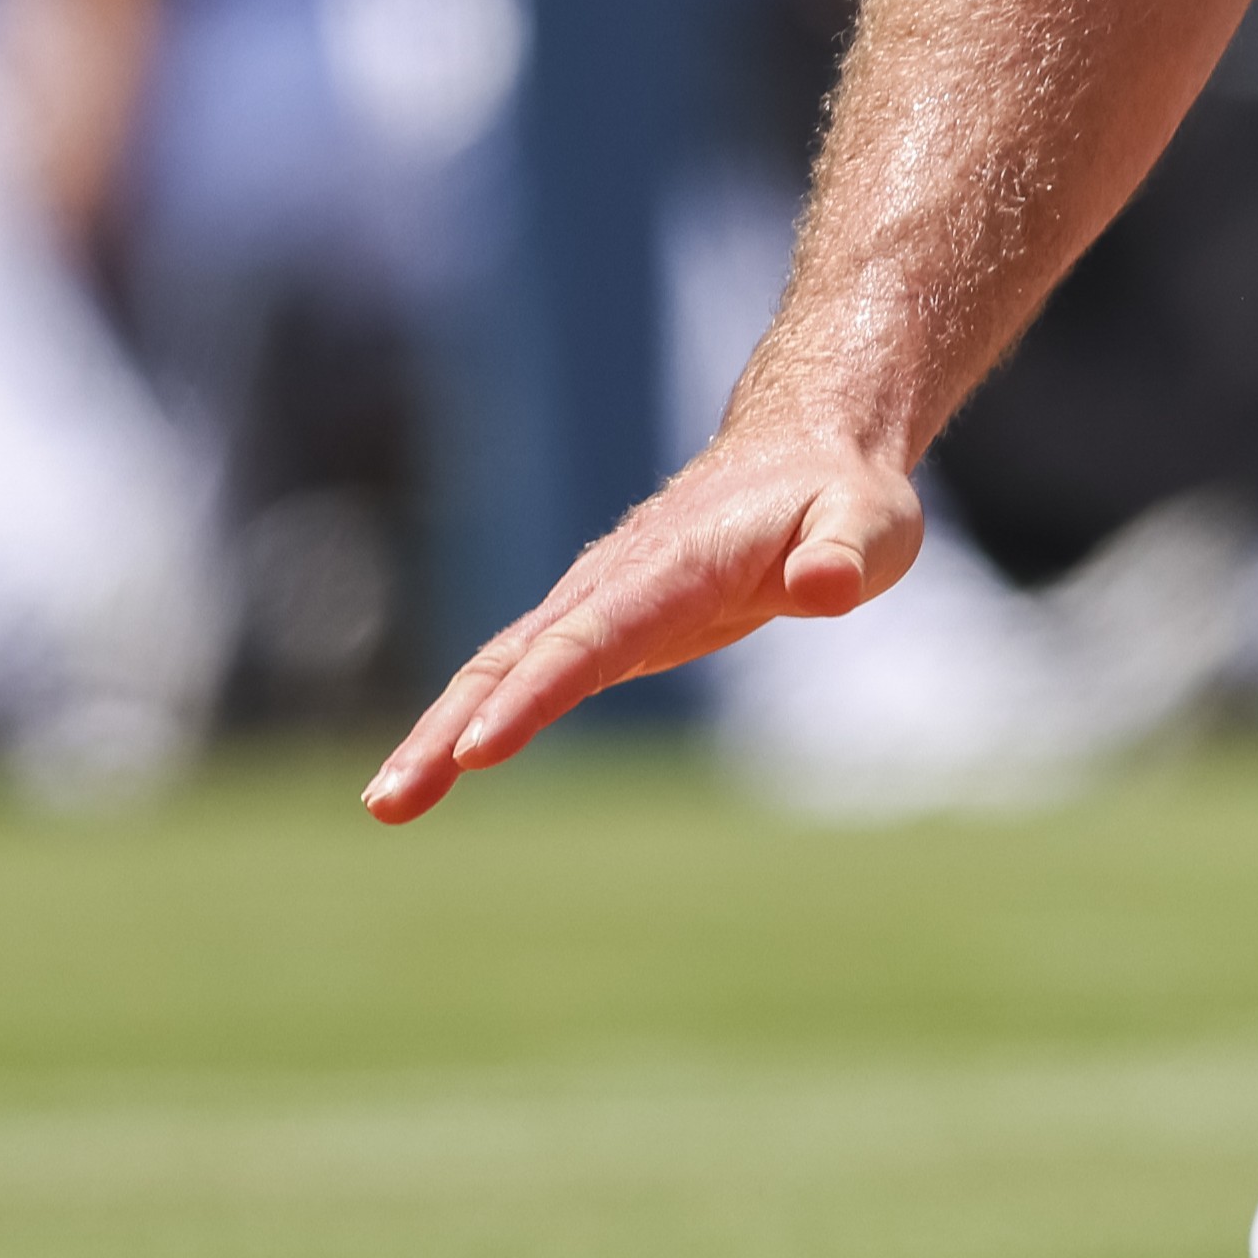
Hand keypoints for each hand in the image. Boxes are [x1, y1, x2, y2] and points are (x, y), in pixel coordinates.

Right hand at [363, 412, 929, 820]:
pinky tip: (438, 770)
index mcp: (673, 565)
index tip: (479, 751)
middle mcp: (614, 582)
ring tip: (387, 805)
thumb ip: (847, 552)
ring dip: (441, 733)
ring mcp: (598, 603)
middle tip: (390, 801)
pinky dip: (474, 721)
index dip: (536, 693)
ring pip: (501, 668)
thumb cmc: (841, 497)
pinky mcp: (602, 627)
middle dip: (449, 729)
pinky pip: (523, 676)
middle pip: (514, 659)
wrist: (804, 452)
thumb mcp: (870, 521)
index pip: (591, 637)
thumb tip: (827, 586)